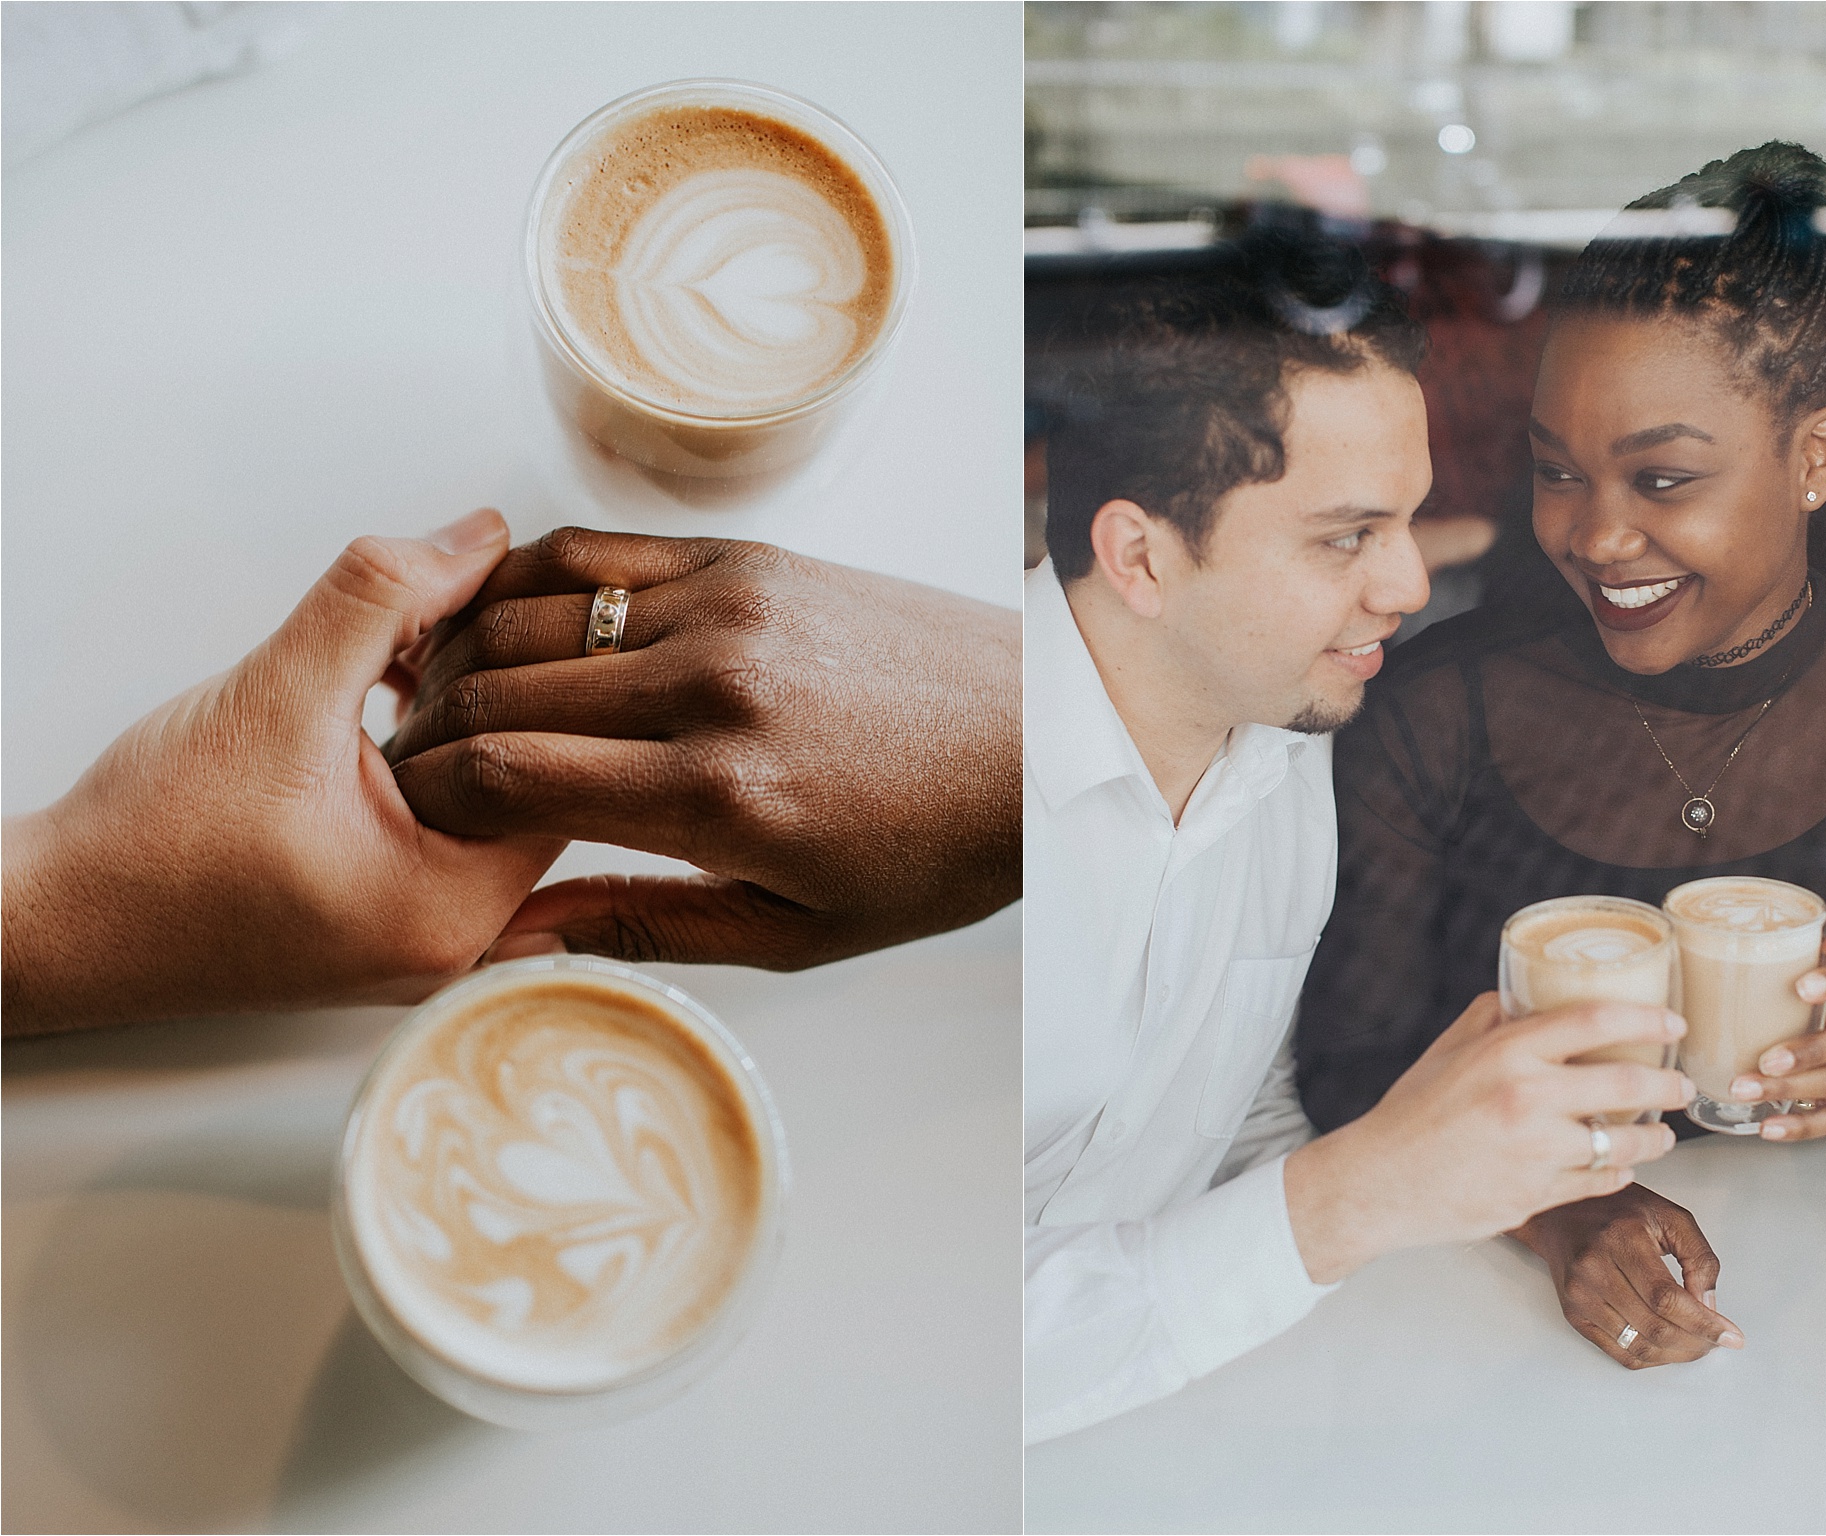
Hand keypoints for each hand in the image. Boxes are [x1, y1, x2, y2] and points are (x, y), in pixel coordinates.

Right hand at [2, 510, 565, 1033]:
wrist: (58, 920)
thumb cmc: (147, 841)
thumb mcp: (276, 693)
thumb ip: (384, 599)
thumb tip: (481, 536)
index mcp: (453, 909)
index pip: (565, 769)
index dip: (535, 675)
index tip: (488, 610)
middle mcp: (461, 941)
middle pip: (543, 785)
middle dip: (502, 693)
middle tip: (446, 624)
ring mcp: (432, 940)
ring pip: (498, 798)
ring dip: (464, 716)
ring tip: (403, 658)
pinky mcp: (397, 920)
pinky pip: (454, 824)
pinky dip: (434, 755)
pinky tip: (388, 694)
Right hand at [385, 528, 1021, 969]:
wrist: (1036, 743)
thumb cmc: (927, 851)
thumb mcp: (792, 929)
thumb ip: (640, 926)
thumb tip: (506, 935)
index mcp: (720, 796)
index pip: (509, 776)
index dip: (430, 796)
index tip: (406, 813)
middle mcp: (713, 686)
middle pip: (502, 690)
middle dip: (429, 729)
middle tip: (404, 759)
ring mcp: (731, 606)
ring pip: (534, 610)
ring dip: (462, 651)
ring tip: (439, 694)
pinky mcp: (751, 555)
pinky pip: (600, 547)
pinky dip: (528, 578)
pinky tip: (499, 615)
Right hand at [1284, 993, 1692, 1283]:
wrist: (1380, 1181)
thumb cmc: (1412, 1113)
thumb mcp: (1446, 1050)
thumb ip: (1491, 1020)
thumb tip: (1531, 998)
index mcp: (1506, 1053)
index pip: (1594, 1021)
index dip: (1645, 1020)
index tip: (1672, 1024)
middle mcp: (1526, 1098)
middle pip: (1627, 1084)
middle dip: (1668, 1086)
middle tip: (1679, 1086)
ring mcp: (1535, 1152)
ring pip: (1622, 1143)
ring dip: (1653, 1139)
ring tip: (1660, 1134)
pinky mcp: (1536, 1196)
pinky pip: (1598, 1182)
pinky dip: (1617, 1172)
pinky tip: (1619, 1165)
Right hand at [1511, 1184, 1743, 1368]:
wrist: (1559, 1212)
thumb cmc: (1618, 1210)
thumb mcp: (1670, 1217)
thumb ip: (1699, 1258)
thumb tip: (1709, 1307)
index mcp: (1620, 1238)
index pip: (1666, 1298)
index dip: (1703, 1324)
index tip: (1731, 1336)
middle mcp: (1593, 1268)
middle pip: (1654, 1327)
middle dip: (1696, 1343)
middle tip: (1717, 1341)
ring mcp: (1579, 1294)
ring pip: (1638, 1346)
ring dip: (1676, 1355)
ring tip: (1696, 1344)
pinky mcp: (1573, 1312)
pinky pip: (1618, 1351)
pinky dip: (1651, 1357)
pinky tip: (1668, 1345)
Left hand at [1725, 955, 1825, 1140]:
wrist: (1803, 1037)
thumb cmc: (1782, 1003)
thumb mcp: (1776, 978)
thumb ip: (1755, 961)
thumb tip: (1695, 935)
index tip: (1802, 987)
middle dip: (1811, 1050)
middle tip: (1768, 1059)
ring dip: (1789, 1088)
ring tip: (1745, 1088)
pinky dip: (1799, 1127)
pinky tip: (1768, 1126)